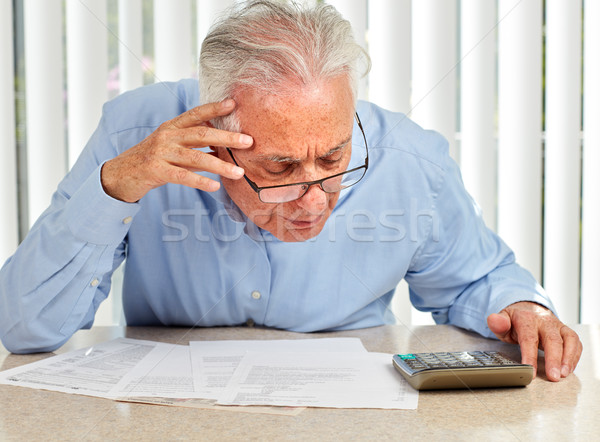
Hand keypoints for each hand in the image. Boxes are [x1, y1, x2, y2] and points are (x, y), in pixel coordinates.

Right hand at [101, 99, 252, 202]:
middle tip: (248, 141)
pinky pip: (183, 176)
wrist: (118, 175)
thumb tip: (221, 147)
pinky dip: (200, 181)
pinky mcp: (156, 171)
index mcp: (171, 127)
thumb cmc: (150, 160)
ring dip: (220, 165)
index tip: (233, 104)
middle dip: (227, 138)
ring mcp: (160, 153)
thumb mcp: (169, 146)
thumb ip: (191, 144)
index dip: (214, 108)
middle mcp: (166, 136)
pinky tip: (215, 186)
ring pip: (196, 158)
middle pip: (201, 134)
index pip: (195, 114)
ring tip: (238, 172)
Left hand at [487, 301, 581, 380]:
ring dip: (568, 358)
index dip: (529, 355)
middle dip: (554, 359)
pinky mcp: (566, 331)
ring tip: (563, 374)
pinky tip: (569, 369)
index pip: (529, 338)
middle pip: (552, 340)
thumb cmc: (515, 320)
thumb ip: (498, 323)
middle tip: (553, 377)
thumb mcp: (502, 320)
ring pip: (569, 339)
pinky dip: (575, 356)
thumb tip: (493, 320)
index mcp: (526, 319)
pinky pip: (575, 342)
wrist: (528, 308)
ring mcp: (557, 326)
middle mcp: (544, 321)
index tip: (529, 370)